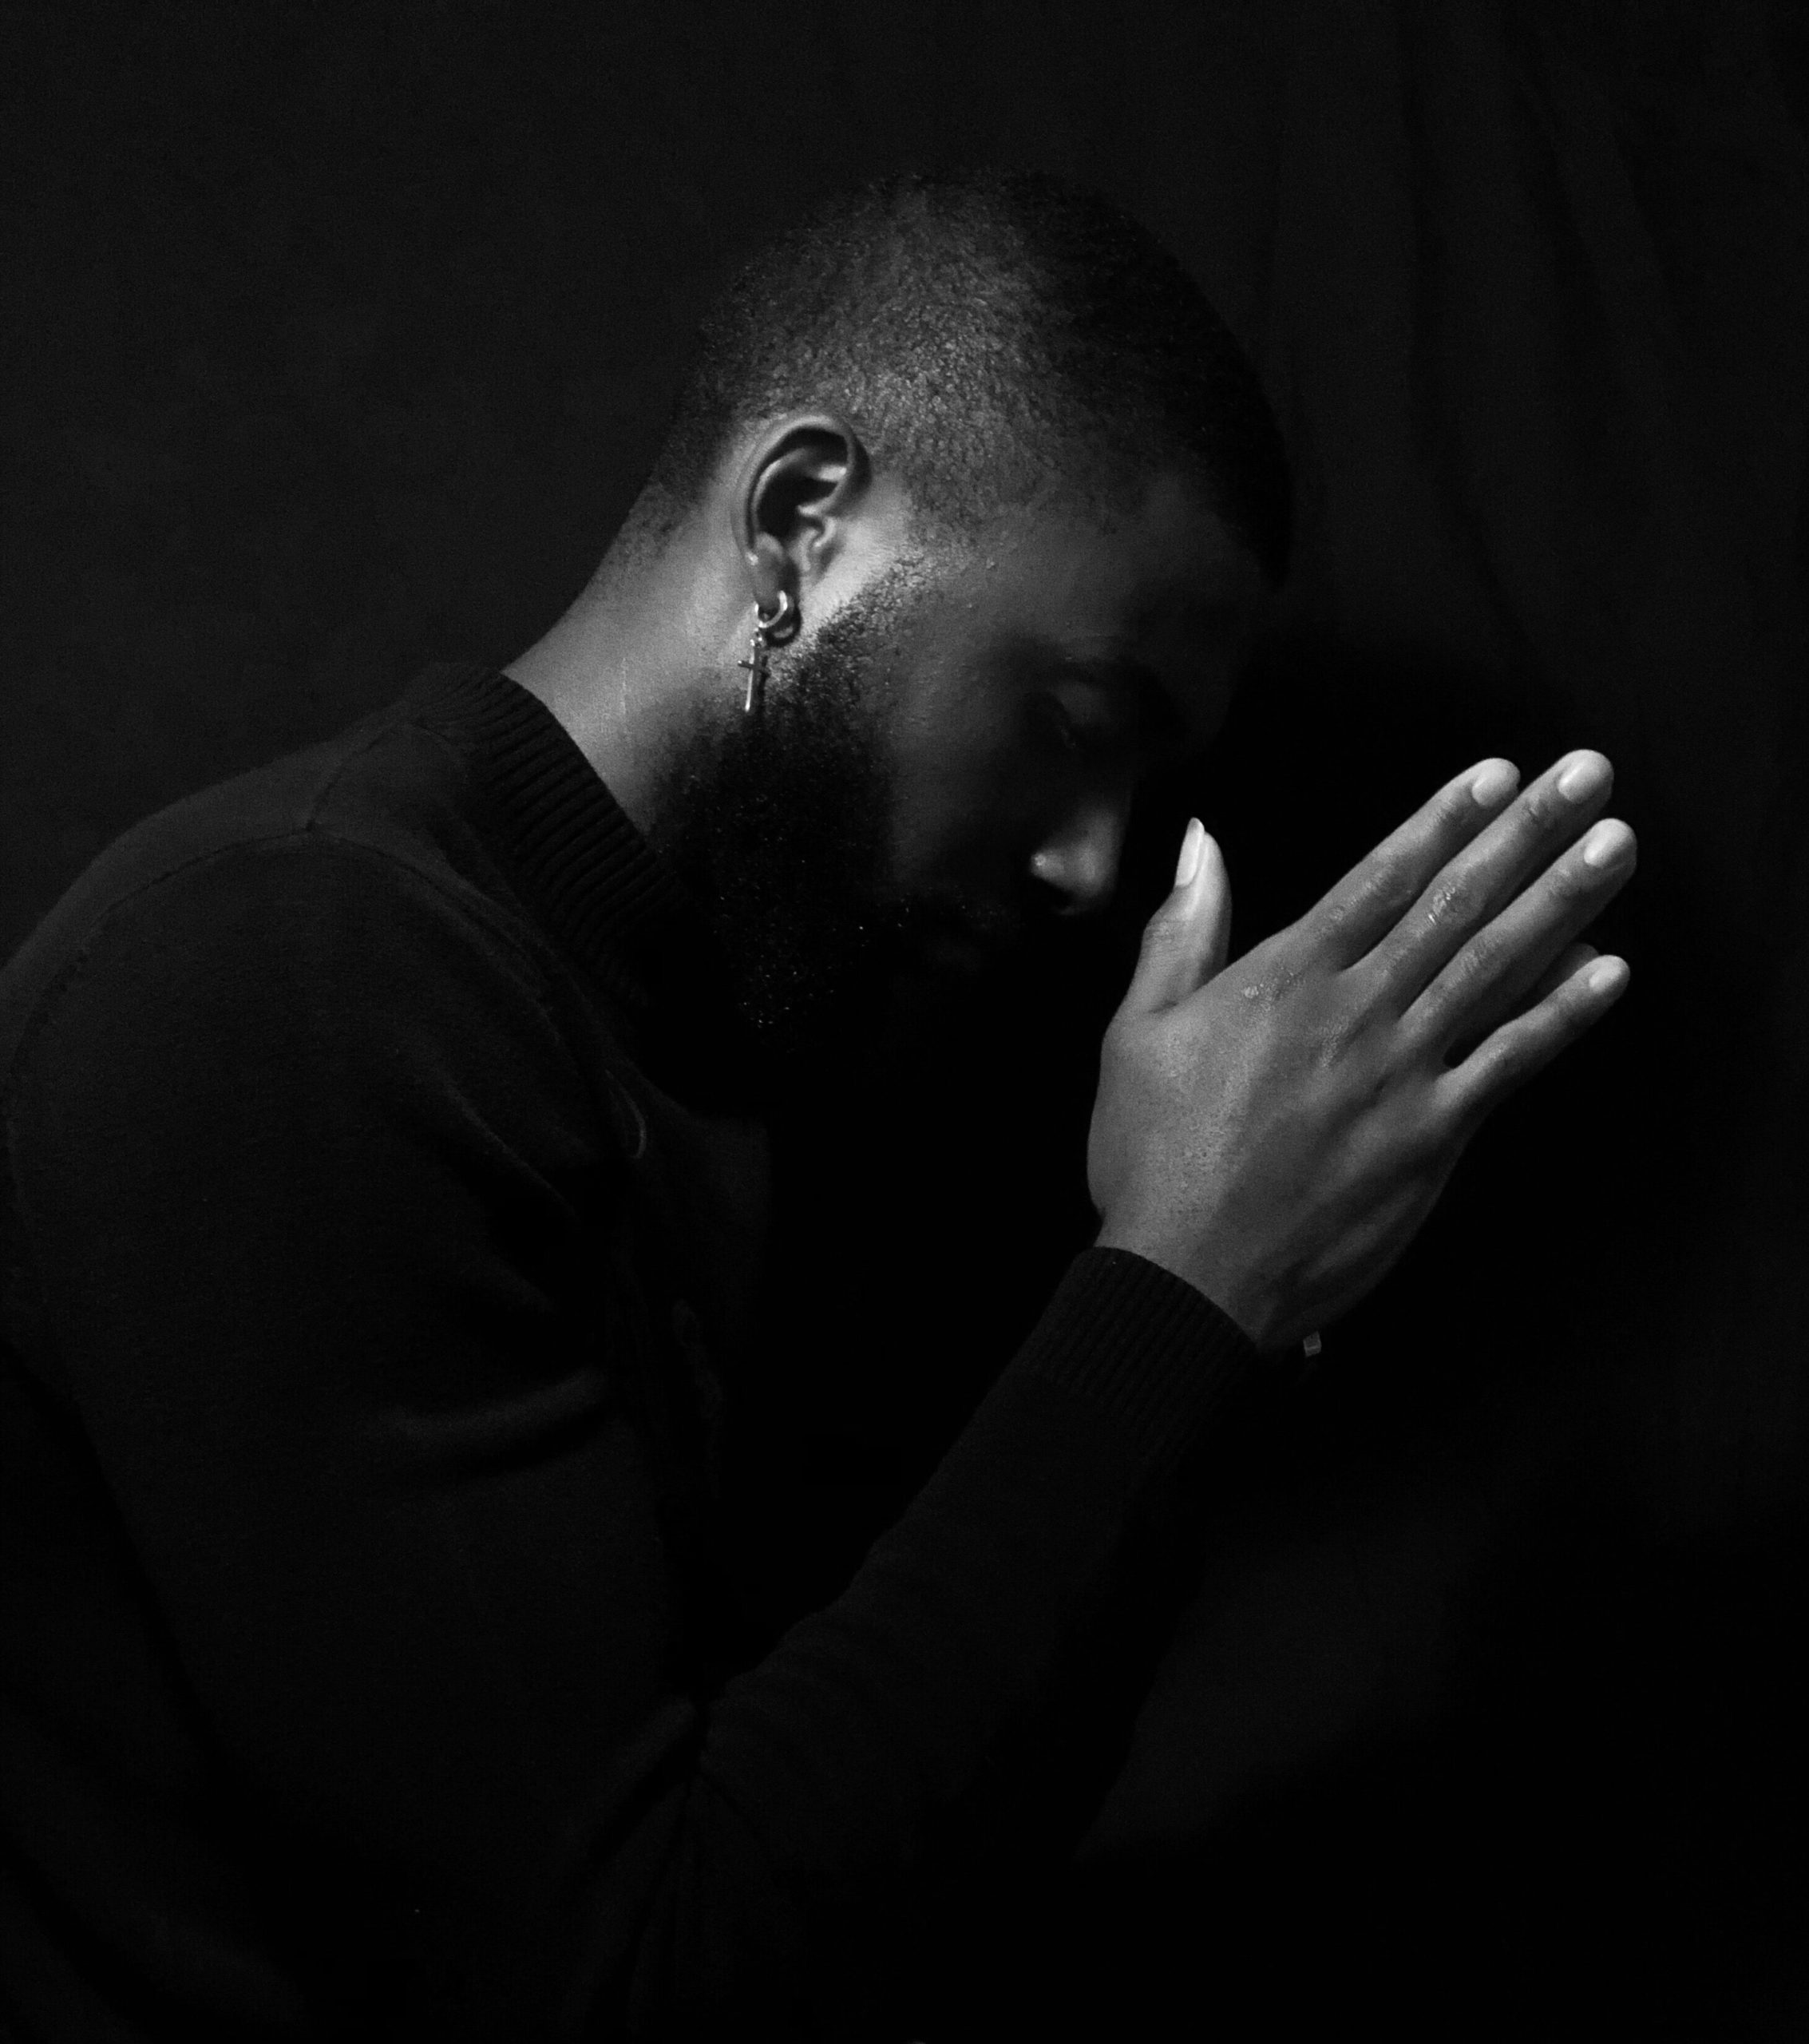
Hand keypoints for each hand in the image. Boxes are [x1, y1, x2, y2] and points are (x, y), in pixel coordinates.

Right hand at [1088, 752, 1634, 1350]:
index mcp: (1284, 979)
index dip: (1444, 820)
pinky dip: (1562, 1016)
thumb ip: (1180, 933)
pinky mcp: (1431, 1137)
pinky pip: (1510, 1063)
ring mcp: (1400, 1074)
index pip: (1380, 878)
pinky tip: (1610, 973)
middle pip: (1456, 905)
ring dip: (1564, 901)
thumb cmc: (1152, 1157)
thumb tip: (1202, 847)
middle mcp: (1355, 1012)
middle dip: (1527, 833)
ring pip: (1496, 968)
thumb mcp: (1137, 1032)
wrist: (1191, 1274)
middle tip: (1587, 777)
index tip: (1498, 774)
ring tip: (1617, 847)